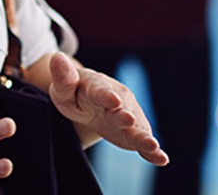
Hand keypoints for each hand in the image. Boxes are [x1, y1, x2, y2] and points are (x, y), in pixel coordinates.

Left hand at [47, 52, 169, 165]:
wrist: (89, 101)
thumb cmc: (75, 93)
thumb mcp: (63, 88)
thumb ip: (62, 77)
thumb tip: (56, 58)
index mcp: (97, 86)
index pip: (101, 90)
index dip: (106, 95)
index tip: (113, 100)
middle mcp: (118, 98)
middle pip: (123, 108)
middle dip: (126, 115)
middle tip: (129, 121)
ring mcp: (128, 115)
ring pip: (136, 126)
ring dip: (143, 136)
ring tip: (153, 146)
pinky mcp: (133, 132)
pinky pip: (142, 141)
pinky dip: (152, 151)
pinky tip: (161, 159)